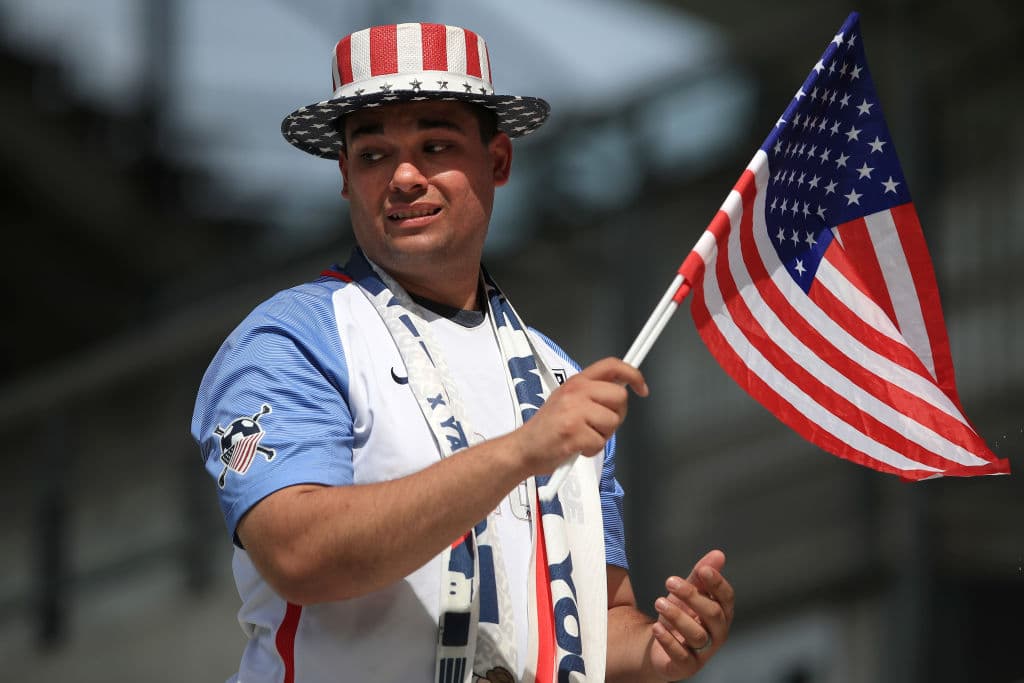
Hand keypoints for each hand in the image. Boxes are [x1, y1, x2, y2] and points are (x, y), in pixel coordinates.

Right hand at [512, 357, 646, 474]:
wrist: (524, 448)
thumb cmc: (547, 428)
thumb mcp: (567, 400)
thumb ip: (592, 393)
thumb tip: (620, 388)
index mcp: (576, 382)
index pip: (611, 366)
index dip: (632, 374)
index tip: (641, 387)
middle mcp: (575, 392)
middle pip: (619, 396)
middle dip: (616, 415)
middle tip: (599, 424)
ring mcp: (574, 411)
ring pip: (612, 422)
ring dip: (602, 435)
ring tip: (583, 436)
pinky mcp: (573, 432)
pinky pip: (600, 442)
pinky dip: (591, 449)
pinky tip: (576, 446)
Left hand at [648, 550, 734, 679]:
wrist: (661, 646)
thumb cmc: (681, 616)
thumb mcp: (688, 593)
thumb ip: (701, 576)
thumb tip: (718, 555)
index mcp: (721, 613)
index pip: (726, 598)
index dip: (717, 584)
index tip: (704, 570)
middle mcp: (716, 633)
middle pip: (713, 614)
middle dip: (692, 596)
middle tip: (670, 581)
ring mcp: (703, 652)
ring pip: (697, 635)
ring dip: (677, 616)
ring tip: (659, 602)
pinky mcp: (687, 666)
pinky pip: (681, 655)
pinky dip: (668, 640)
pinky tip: (657, 627)